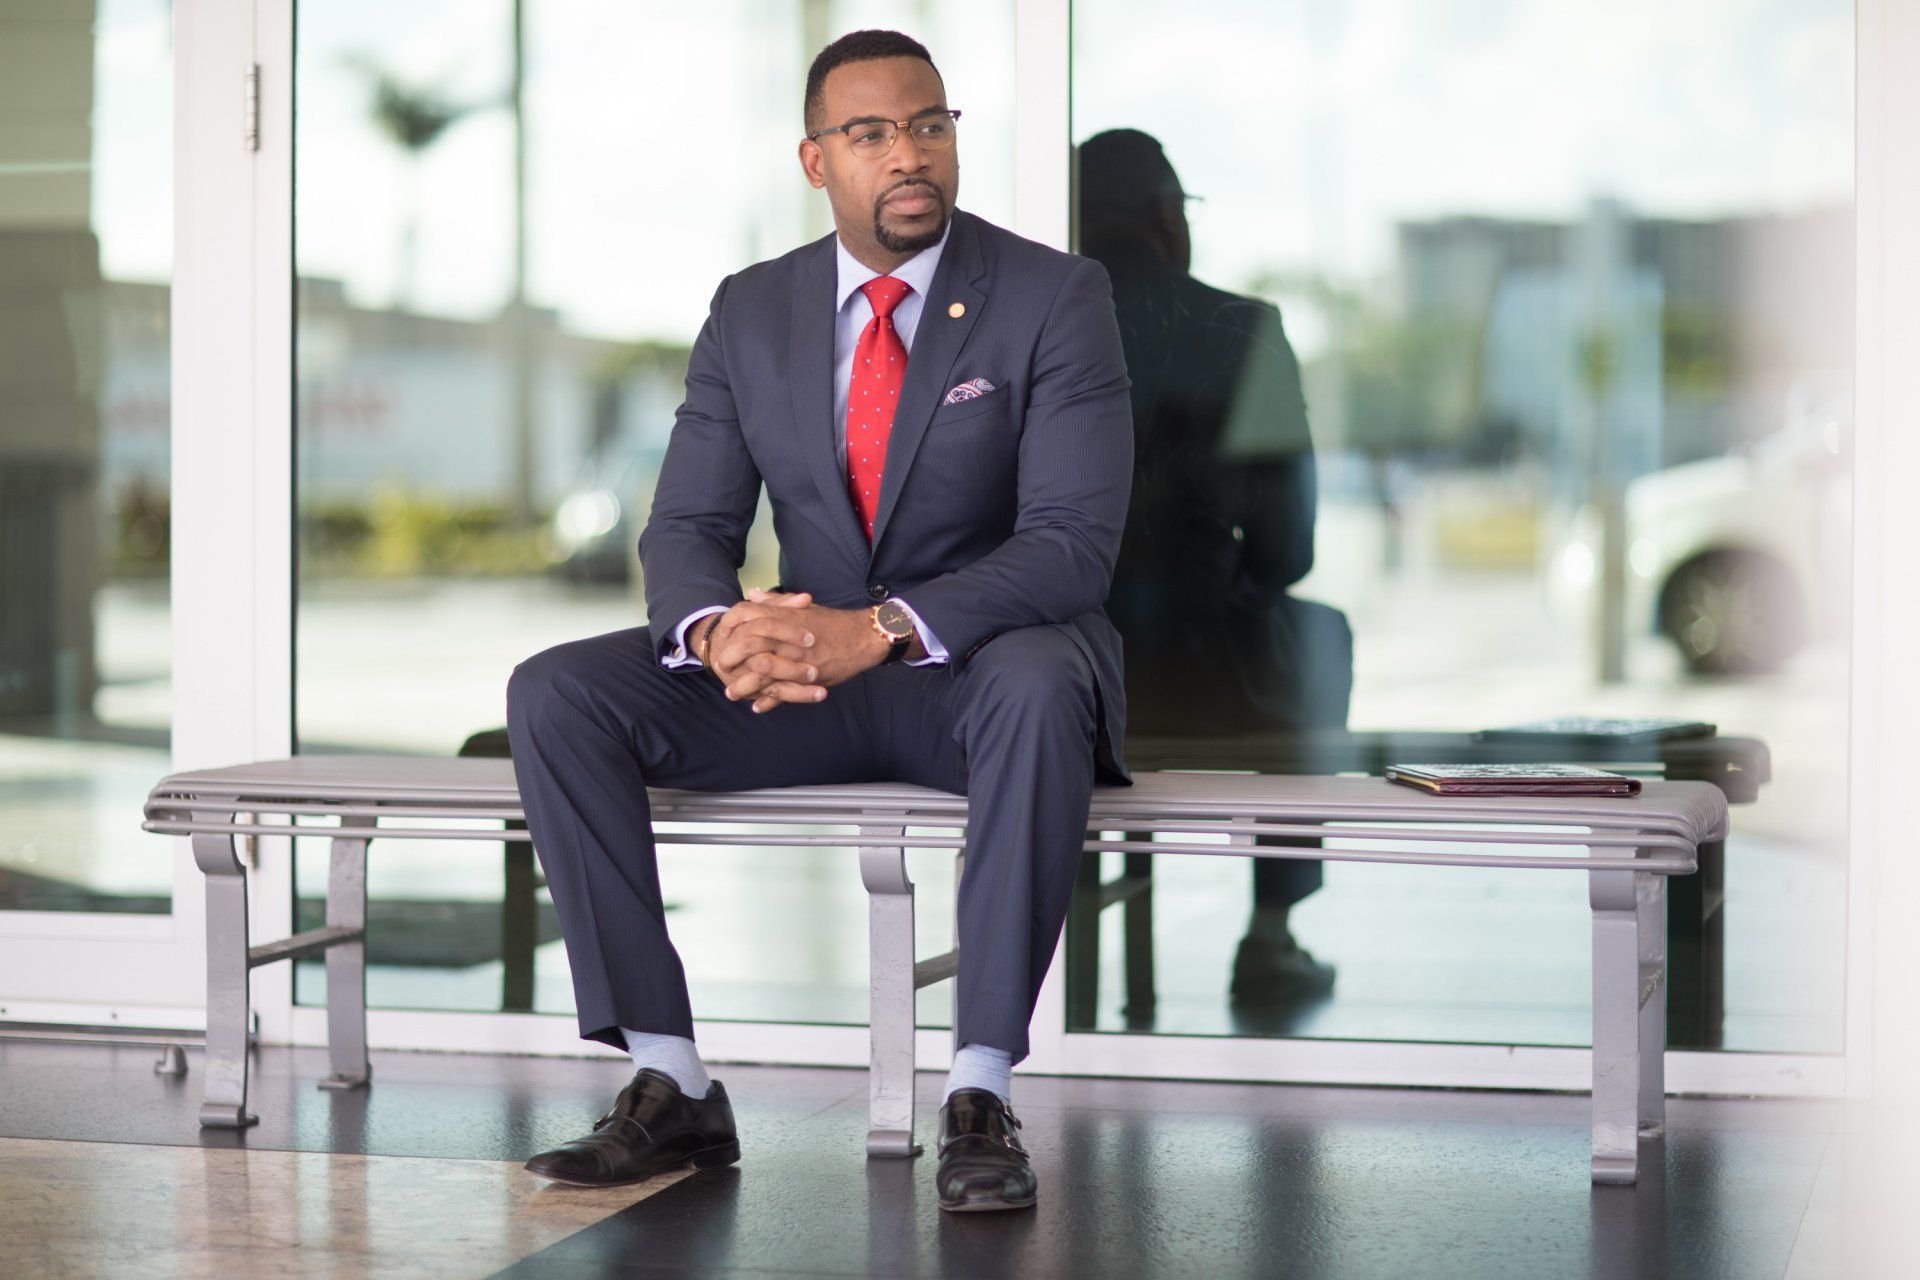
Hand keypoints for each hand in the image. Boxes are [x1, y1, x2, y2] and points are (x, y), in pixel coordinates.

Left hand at [712, 588, 889, 712]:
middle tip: (720, 666)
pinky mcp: (809, 675)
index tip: (723, 634)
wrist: (862, 636)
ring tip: (731, 693)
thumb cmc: (832, 623)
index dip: (730, 623)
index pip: (747, 613)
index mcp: (785, 615)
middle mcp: (788, 635)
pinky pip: (783, 690)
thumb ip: (775, 602)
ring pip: (762, 670)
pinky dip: (768, 700)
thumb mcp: (803, 608)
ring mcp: (798, 656)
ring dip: (743, 684)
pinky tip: (757, 706)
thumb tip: (752, 594)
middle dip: (730, 656)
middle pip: (748, 643)